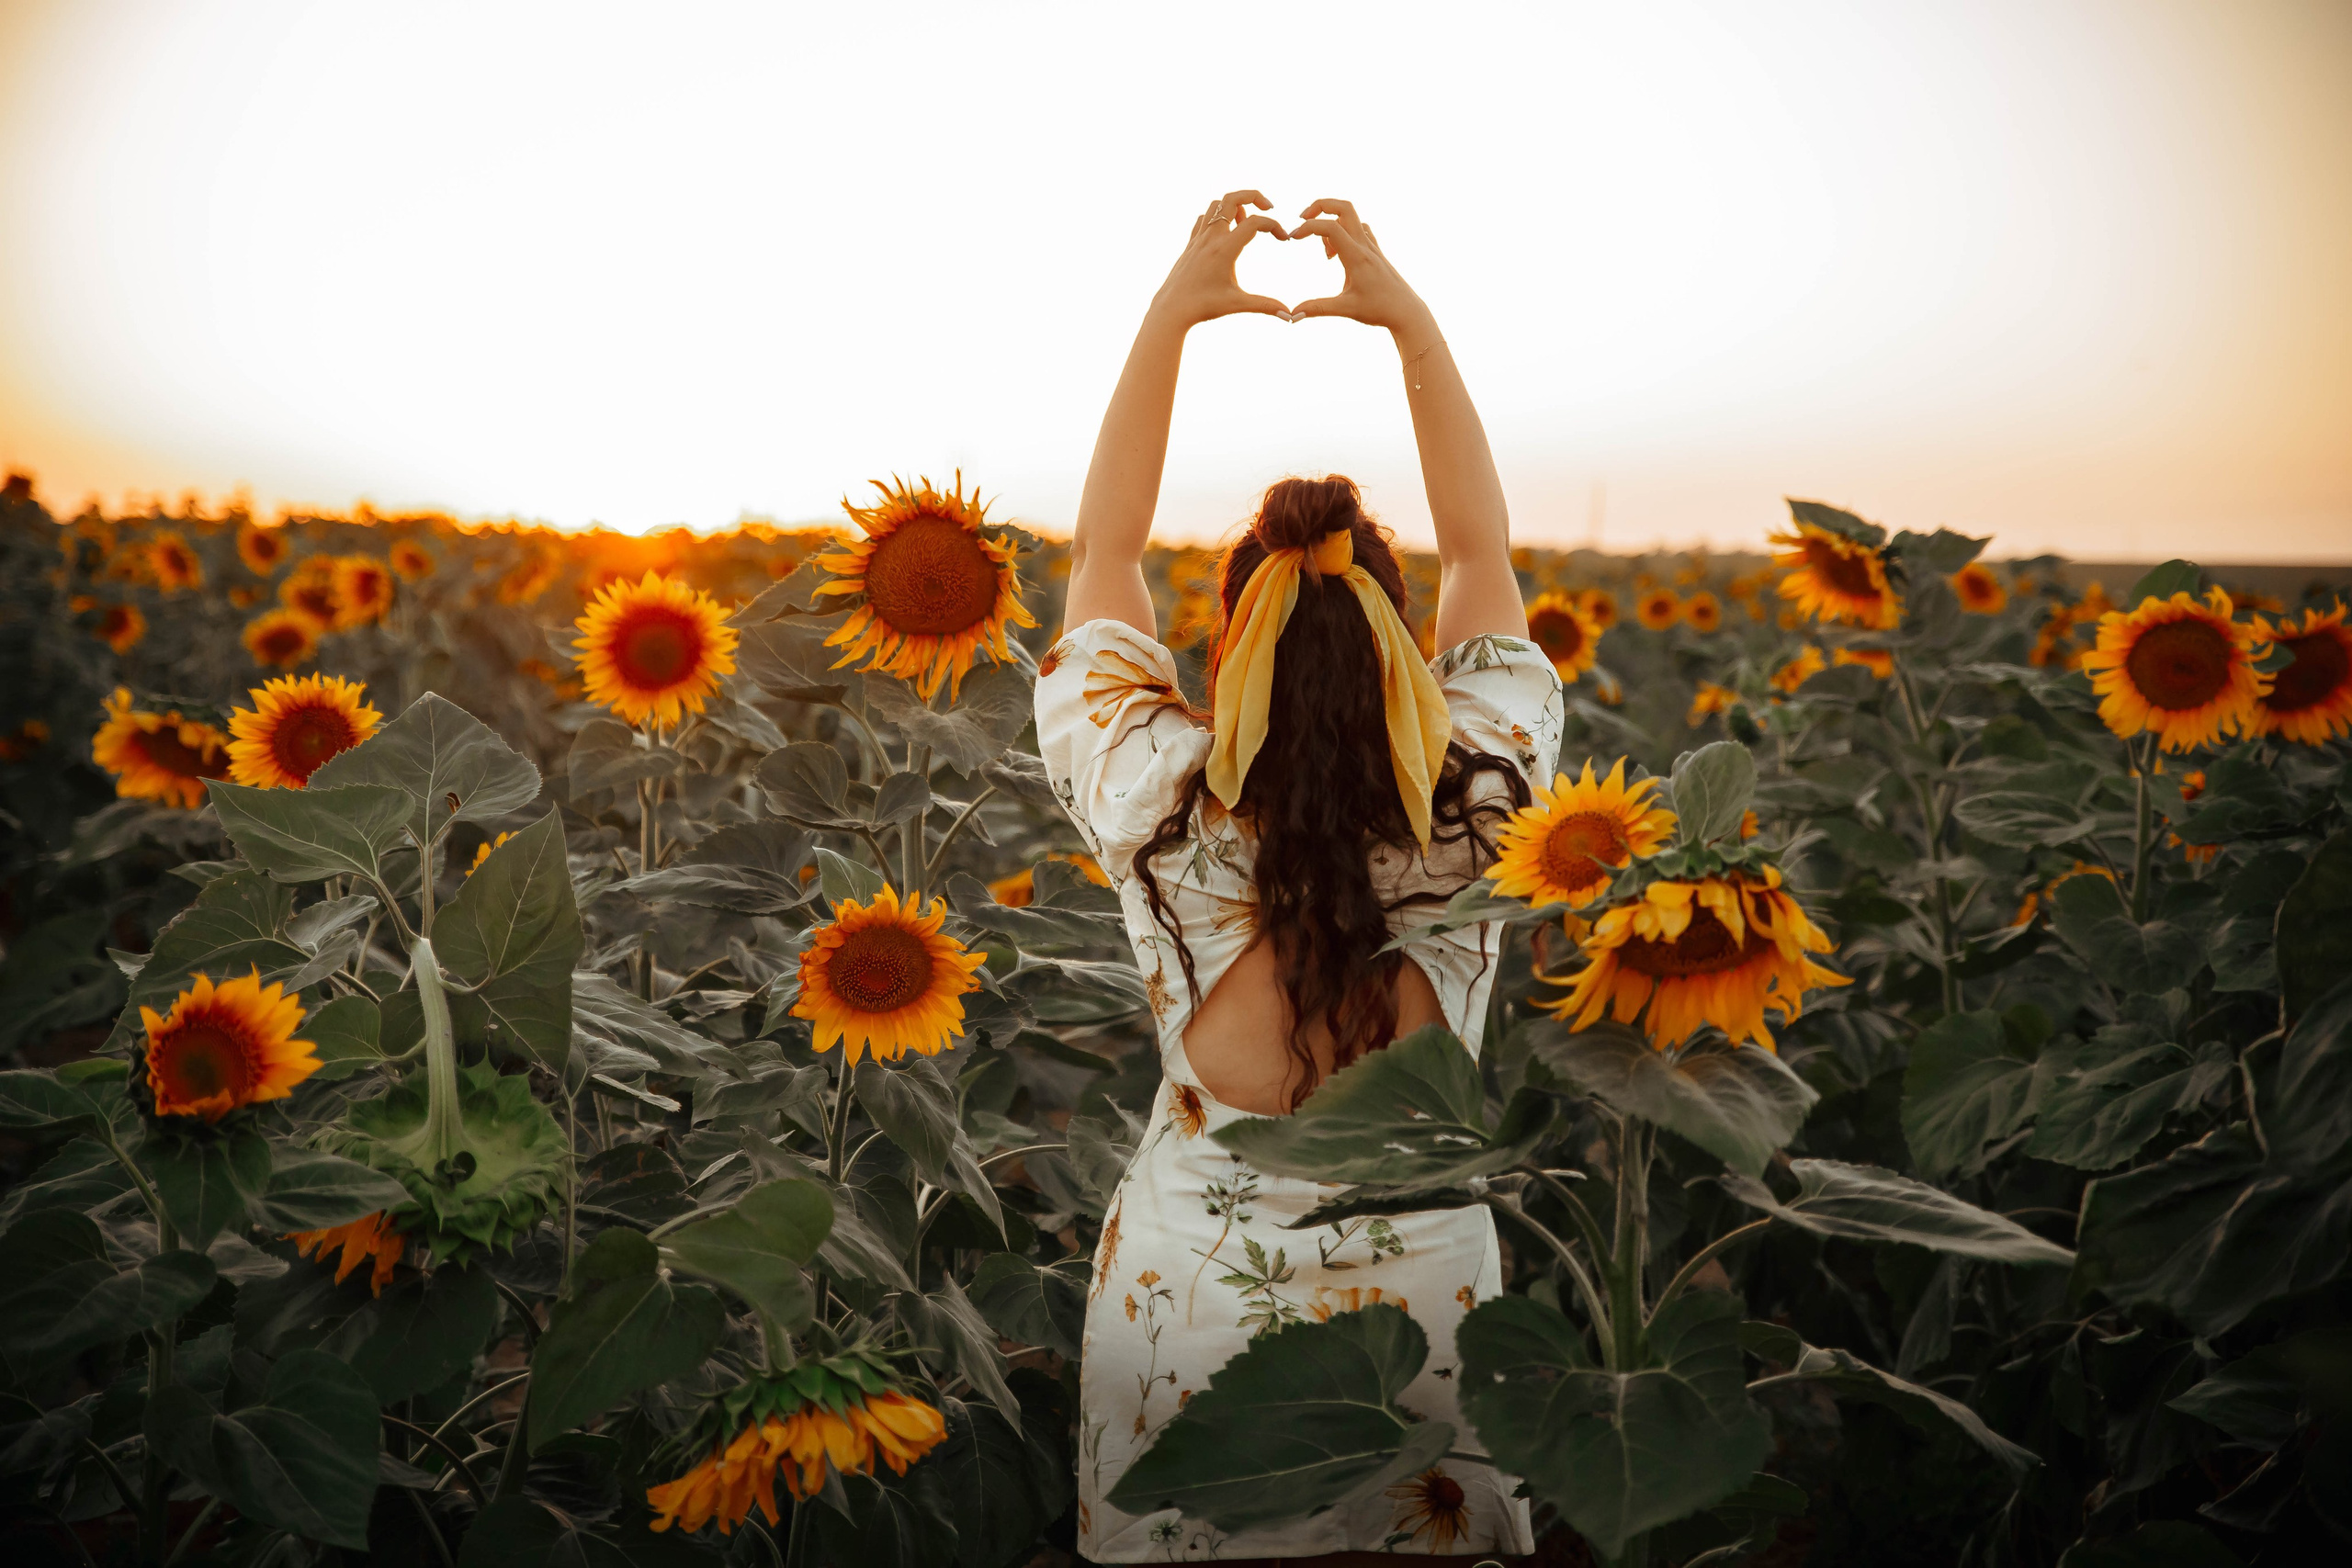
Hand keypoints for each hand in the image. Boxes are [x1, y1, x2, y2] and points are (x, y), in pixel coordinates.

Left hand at [1148, 189, 1291, 328]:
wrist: (1171, 309)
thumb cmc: (1203, 307)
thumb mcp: (1237, 304)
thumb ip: (1265, 306)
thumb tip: (1291, 316)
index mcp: (1224, 248)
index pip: (1254, 223)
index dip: (1274, 226)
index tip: (1284, 239)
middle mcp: (1211, 238)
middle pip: (1232, 198)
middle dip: (1253, 196)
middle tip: (1268, 208)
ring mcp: (1199, 238)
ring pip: (1216, 205)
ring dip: (1234, 206)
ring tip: (1246, 223)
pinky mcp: (1191, 244)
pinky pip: (1204, 218)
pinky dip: (1218, 216)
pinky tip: (1226, 233)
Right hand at [1289, 199, 1430, 334]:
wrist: (1407, 312)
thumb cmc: (1380, 310)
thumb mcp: (1346, 310)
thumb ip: (1317, 309)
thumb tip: (1291, 316)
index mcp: (1357, 256)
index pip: (1330, 227)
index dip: (1308, 227)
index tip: (1292, 239)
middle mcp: (1365, 246)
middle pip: (1344, 207)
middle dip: (1320, 206)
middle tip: (1303, 220)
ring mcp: (1372, 247)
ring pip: (1351, 217)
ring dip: (1331, 222)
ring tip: (1324, 252)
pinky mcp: (1375, 252)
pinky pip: (1358, 229)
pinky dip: (1343, 232)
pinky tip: (1337, 254)